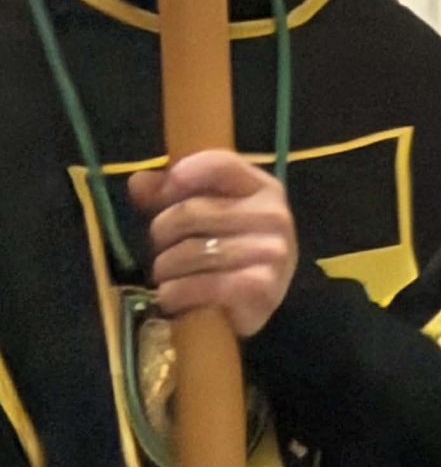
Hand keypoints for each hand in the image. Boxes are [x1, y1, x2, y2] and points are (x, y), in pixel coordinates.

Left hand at [131, 152, 298, 338]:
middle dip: (161, 235)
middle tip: (165, 250)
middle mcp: (275, 216)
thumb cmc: (226, 250)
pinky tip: (177, 298)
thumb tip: (139, 182)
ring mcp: (271, 252)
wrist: (255, 302)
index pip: (220, 164)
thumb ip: (169, 193)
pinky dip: (174, 295)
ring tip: (171, 277)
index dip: (180, 177)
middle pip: (190, 212)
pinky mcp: (260, 288)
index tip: (162, 195)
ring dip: (165, 270)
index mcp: (263, 189)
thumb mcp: (203, 213)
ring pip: (187, 253)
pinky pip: (197, 285)